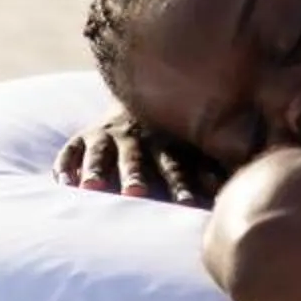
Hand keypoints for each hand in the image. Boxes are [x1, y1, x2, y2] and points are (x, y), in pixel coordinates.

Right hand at [54, 111, 222, 205]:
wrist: (140, 94)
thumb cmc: (174, 136)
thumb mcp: (193, 145)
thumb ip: (212, 167)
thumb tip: (237, 191)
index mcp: (168, 142)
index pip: (176, 166)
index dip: (181, 185)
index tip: (187, 205)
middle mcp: (137, 137)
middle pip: (137, 160)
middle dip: (136, 177)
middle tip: (136, 195)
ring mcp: (108, 134)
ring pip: (101, 153)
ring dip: (96, 170)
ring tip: (90, 188)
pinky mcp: (84, 136)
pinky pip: (71, 149)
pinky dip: (65, 164)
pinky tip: (62, 181)